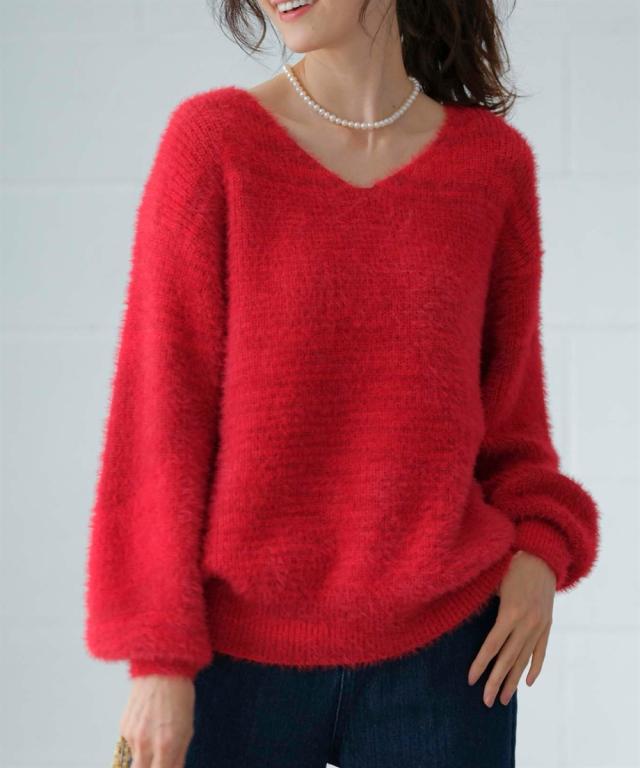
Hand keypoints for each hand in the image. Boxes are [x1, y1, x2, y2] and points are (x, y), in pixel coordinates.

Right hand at [120, 675, 194, 767]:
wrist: (161, 668)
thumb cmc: (179, 696)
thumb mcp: (187, 729)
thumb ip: (178, 757)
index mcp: (166, 745)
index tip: (166, 767)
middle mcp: (145, 744)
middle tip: (158, 760)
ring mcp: (131, 736)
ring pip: (135, 760)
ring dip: (145, 756)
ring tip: (157, 734)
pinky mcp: (123, 727)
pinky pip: (130, 744)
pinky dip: (139, 742)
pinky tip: (148, 724)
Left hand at [467, 550, 555, 707]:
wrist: (543, 555)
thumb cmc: (511, 565)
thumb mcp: (493, 580)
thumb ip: (480, 600)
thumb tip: (456, 611)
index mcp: (511, 612)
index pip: (492, 645)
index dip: (481, 663)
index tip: (471, 680)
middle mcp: (527, 623)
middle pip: (509, 658)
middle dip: (496, 681)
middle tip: (487, 701)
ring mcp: (539, 626)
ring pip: (525, 659)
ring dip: (514, 680)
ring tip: (504, 698)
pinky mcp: (548, 625)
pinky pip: (541, 651)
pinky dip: (535, 667)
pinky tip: (528, 683)